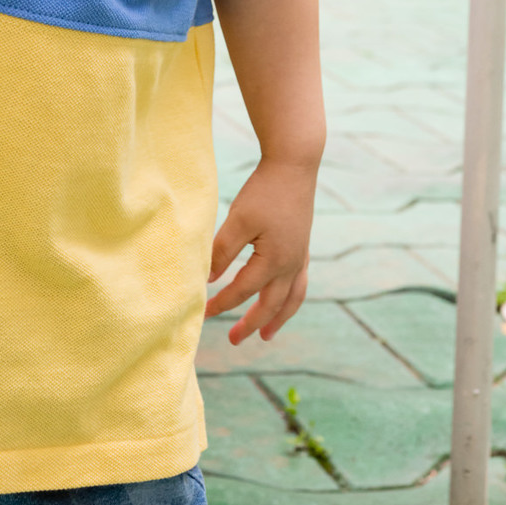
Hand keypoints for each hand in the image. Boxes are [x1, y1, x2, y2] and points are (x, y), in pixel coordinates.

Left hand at [205, 158, 316, 344]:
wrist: (294, 164)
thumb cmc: (264, 191)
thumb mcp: (238, 221)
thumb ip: (223, 251)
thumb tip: (208, 279)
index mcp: (274, 261)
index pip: (242, 291)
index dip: (221, 304)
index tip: (202, 313)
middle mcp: (291, 264)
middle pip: (271, 304)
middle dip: (252, 324)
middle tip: (234, 340)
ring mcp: (300, 256)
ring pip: (292, 298)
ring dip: (279, 318)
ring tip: (268, 335)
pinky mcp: (303, 245)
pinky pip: (300, 283)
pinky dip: (291, 298)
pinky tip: (283, 298)